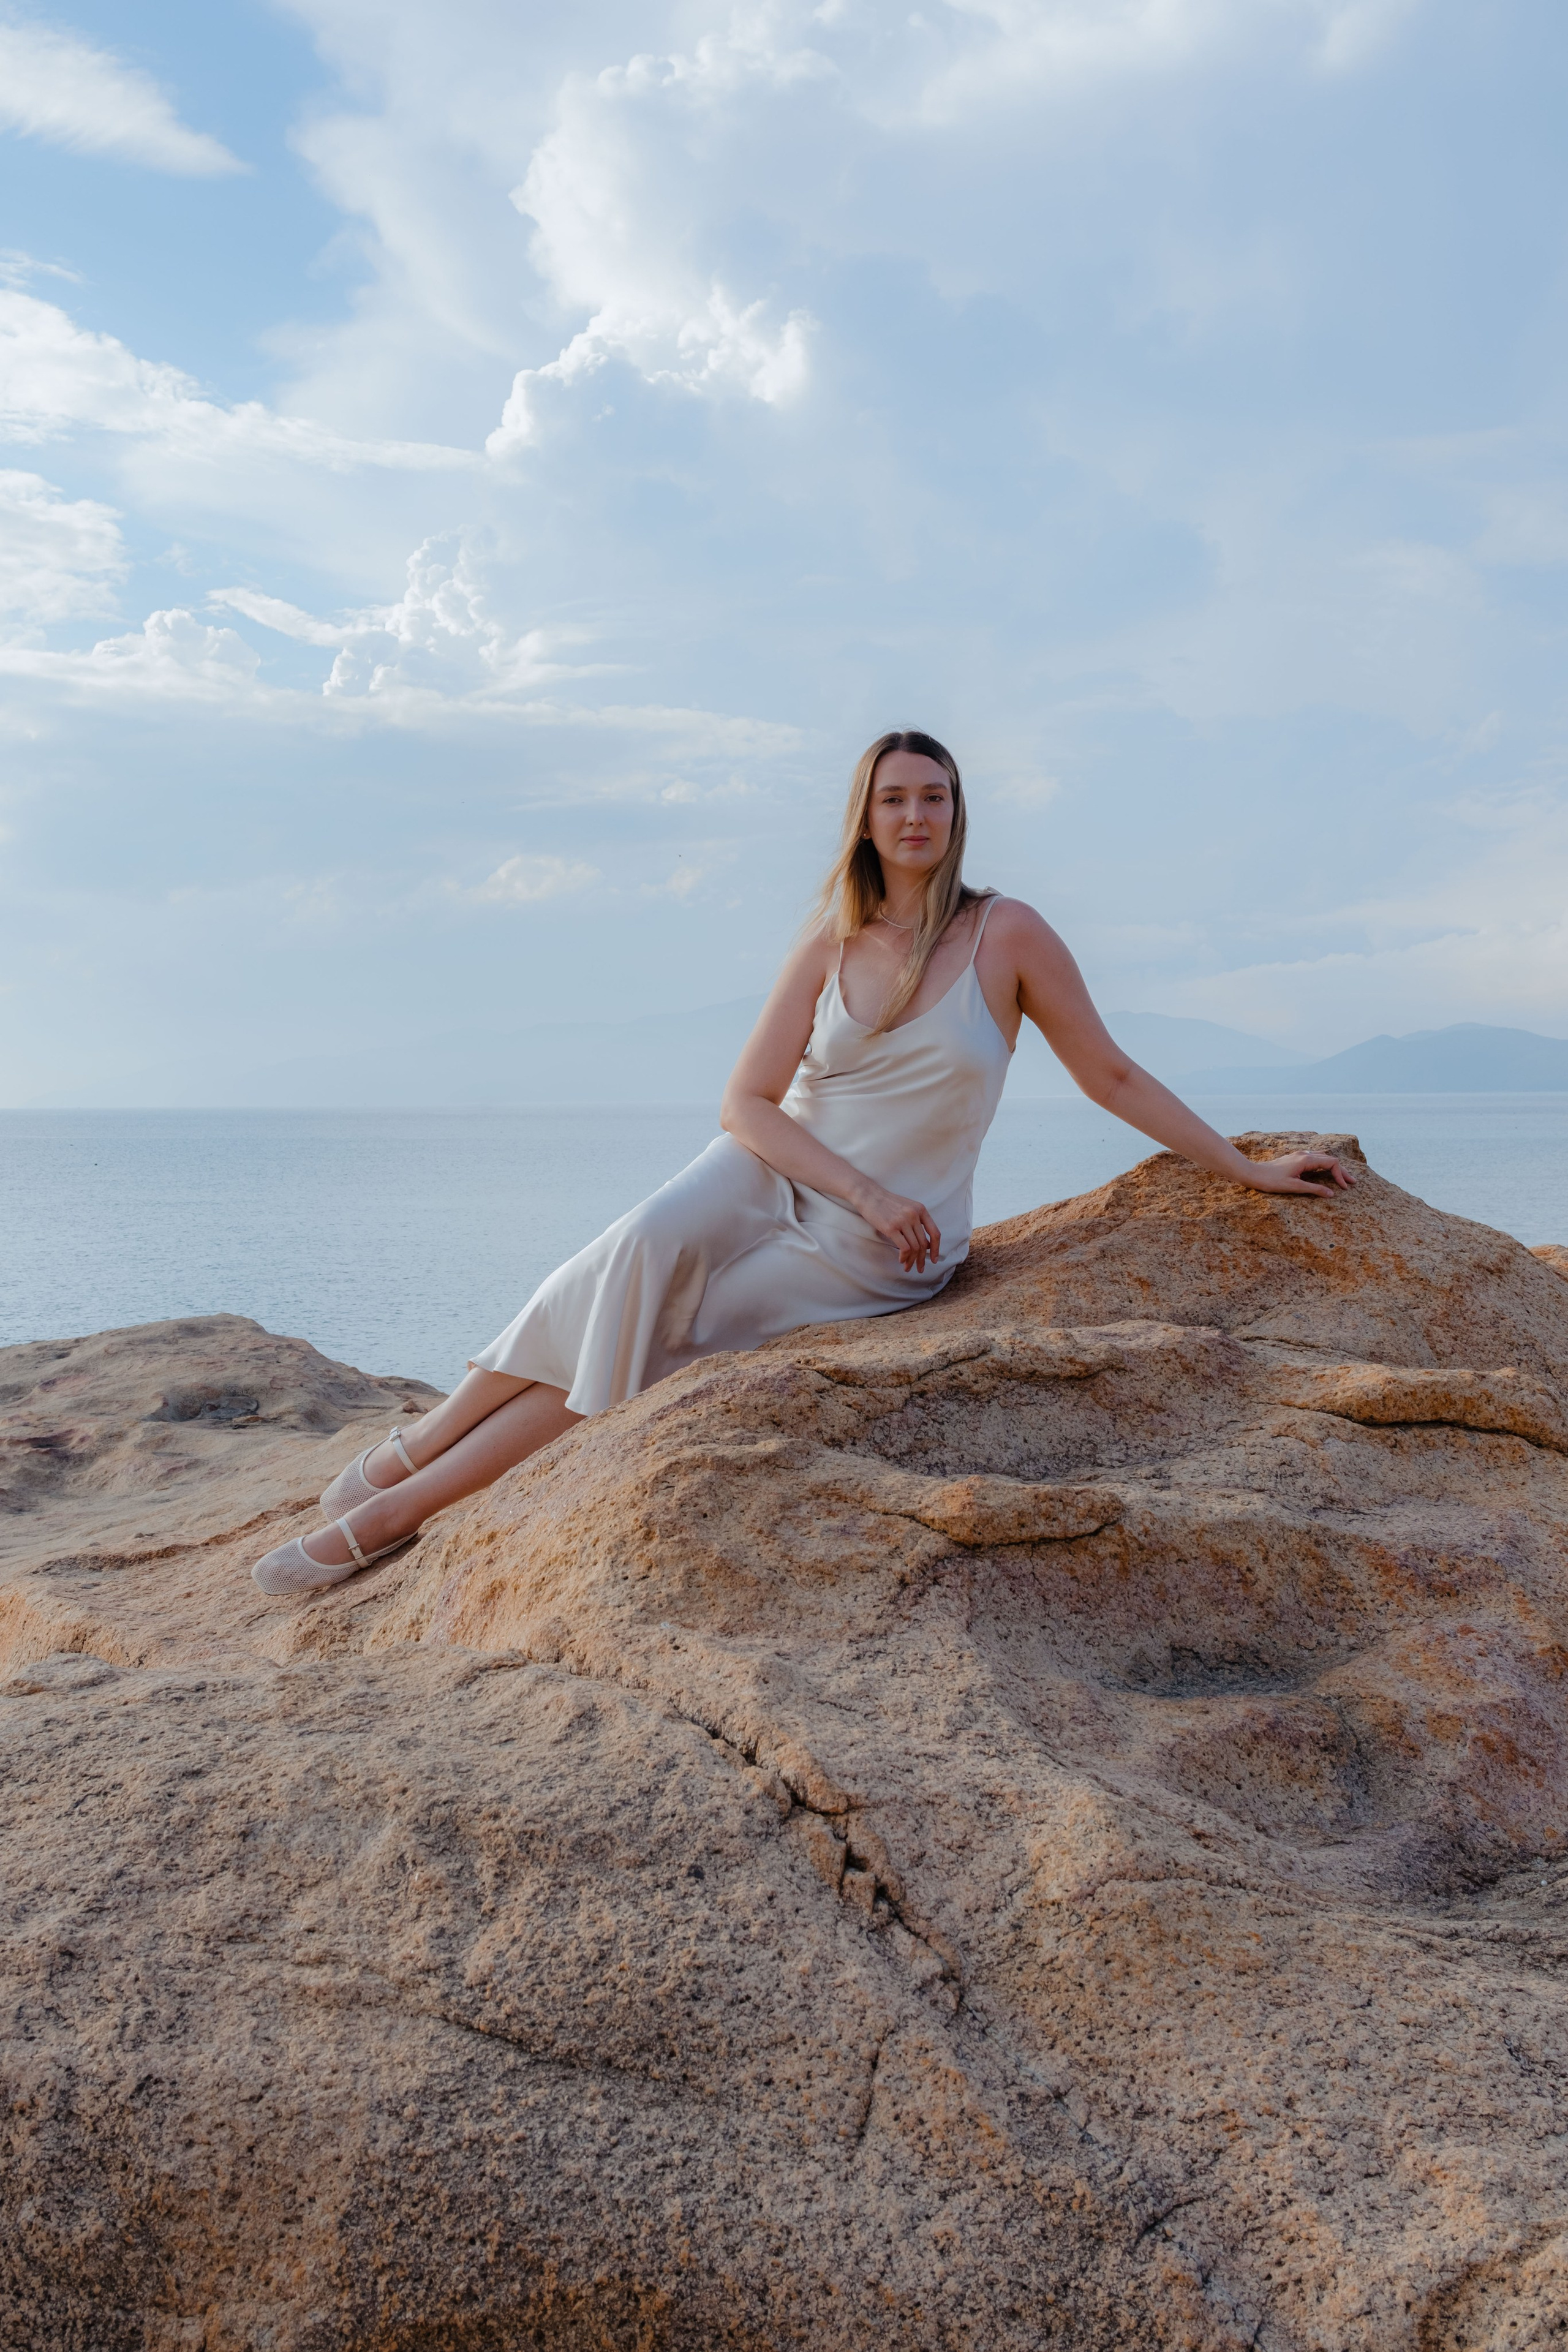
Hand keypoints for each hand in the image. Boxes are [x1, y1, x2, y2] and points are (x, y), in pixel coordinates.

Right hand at [860, 1185, 941, 1271]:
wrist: (869, 1195)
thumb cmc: (887, 1204)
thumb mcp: (907, 1208)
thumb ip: (918, 1222)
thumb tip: (927, 1244)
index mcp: (921, 1210)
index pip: (935, 1233)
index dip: (936, 1249)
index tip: (934, 1260)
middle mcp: (914, 1215)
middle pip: (923, 1244)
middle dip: (922, 1259)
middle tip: (919, 1268)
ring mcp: (903, 1221)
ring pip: (914, 1248)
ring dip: (912, 1260)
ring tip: (907, 1267)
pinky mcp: (891, 1228)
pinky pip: (904, 1248)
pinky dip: (904, 1257)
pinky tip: (901, 1259)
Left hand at [1240, 1150, 1356, 1196]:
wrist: (1253, 1174)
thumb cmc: (1271, 1181)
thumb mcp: (1294, 1187)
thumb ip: (1314, 1190)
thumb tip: (1332, 1194)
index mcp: (1306, 1160)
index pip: (1332, 1163)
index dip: (1340, 1175)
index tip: (1344, 1188)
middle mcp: (1304, 1154)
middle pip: (1330, 1159)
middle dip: (1342, 1171)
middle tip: (1352, 1182)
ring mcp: (1299, 1155)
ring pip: (1323, 1157)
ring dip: (1334, 1167)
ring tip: (1342, 1178)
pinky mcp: (1295, 1158)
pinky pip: (1315, 1158)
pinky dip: (1325, 1165)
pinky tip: (1326, 1171)